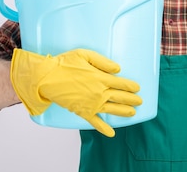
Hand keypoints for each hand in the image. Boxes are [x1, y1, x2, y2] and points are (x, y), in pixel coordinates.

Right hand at [10, 48, 141, 136]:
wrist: (47, 78)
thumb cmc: (64, 64)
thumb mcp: (84, 55)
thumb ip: (103, 62)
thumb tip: (118, 69)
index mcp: (100, 77)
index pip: (120, 83)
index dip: (130, 86)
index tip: (137, 88)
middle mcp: (98, 92)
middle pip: (119, 97)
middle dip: (131, 100)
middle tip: (139, 101)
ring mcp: (91, 103)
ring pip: (112, 109)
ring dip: (123, 112)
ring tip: (132, 113)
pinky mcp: (82, 111)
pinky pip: (95, 122)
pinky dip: (103, 128)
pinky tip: (111, 133)